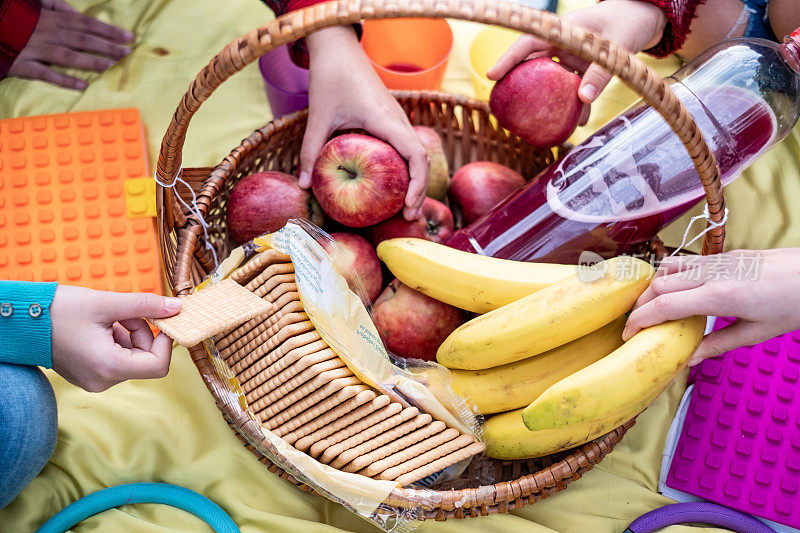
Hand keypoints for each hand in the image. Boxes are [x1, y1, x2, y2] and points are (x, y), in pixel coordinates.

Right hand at [8, 0, 132, 89]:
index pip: (85, 23)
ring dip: (90, 62)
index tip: (128, 37)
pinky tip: (83, 86)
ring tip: (110, 67)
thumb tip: (75, 11)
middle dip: (106, 46)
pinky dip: (64, 80)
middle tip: (127, 53)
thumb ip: (53, 5)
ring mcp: (34, 48)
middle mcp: (45, 32)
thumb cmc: (10, 16)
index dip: (108, 30)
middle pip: (81, 39)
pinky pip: (45, 73)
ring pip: (66, 55)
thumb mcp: (31, 4)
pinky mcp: (22, 64)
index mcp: (49, 18)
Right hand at [50, 286, 180, 391]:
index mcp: (108, 367)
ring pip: (133, 357)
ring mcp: (95, 380)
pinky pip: (118, 359)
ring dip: (131, 333)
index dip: (166, 341)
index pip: (159, 366)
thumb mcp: (107, 303)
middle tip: (126, 311)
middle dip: (144, 332)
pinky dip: (119, 339)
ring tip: (109, 316)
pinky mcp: (90, 374)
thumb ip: (146, 306)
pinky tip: (101, 325)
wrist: (20, 320)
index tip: (161, 318)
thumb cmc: (59, 310)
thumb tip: (178, 308)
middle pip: (146, 359)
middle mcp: (103, 381)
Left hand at [301, 26, 428, 220]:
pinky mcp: (391, 119)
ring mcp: (397, 119)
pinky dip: (406, 168)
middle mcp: (398, 120)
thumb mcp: (318, 116)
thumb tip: (303, 186)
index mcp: (386, 120)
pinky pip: (406, 147)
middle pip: (422, 159)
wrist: (337, 47)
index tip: (408, 206)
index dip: (417, 184)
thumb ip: (310, 151)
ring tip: (405, 207)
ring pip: (417, 154)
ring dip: (415, 180)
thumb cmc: (329, 76)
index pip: (416, 156)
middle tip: (408, 217)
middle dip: (419, 190)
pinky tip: (393, 185)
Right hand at [487, 0, 667, 104]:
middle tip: (502, 103)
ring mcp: (571, 59)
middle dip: (516, 84)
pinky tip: (577, 122)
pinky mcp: (583, 71)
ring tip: (535, 121)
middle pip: (531, 64)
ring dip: (545, 101)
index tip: (491, 76)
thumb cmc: (629, 23)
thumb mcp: (616, 46)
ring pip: (550, 82)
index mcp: (562, 31)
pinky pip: (573, 90)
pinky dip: (574, 105)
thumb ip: (599, 72)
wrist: (645, 19)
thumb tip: (582, 99)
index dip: (508, 59)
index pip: (528, 42)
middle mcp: (561, 45)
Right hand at [623, 249, 799, 365]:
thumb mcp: (758, 333)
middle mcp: (714, 274)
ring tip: (647, 307)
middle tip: (633, 324)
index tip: (628, 333)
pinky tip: (672, 289)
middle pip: (659, 284)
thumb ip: (718, 344)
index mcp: (721, 296)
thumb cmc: (795, 304)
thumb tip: (689, 358)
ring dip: (651, 288)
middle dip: (638, 304)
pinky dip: (670, 275)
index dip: (640, 320)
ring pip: (669, 269)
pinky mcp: (727, 255)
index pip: (665, 305)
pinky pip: (687, 262)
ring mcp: (719, 261)